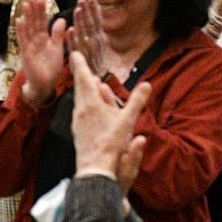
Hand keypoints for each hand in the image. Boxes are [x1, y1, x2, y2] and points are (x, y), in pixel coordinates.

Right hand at [14, 0, 69, 105]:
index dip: (42, 9)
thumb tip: (62, 19)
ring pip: (28, 28)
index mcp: (44, 38)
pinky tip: (19, 20)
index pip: (43, 20)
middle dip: (34, 9)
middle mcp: (36, 40)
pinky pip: (23, 40)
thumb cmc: (50, 68)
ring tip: (26, 3)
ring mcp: (29, 46)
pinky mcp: (26, 53)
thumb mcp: (58, 48)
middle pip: (35, 22)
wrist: (45, 85)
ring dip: (27, 16)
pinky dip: (21, 30)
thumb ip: (58, 34)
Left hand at [68, 51, 150, 186]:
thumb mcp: (127, 121)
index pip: (83, 78)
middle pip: (80, 88)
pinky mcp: (78, 132)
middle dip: (82, 76)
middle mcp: (80, 110)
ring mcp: (77, 122)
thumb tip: (147, 84)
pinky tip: (89, 109)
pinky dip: (86, 104)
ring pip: (80, 101)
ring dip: (84, 90)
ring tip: (89, 85)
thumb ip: (136, 101)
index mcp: (90, 103)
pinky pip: (81, 112)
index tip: (74, 52)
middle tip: (79, 65)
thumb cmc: (111, 144)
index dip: (79, 64)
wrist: (95, 169)